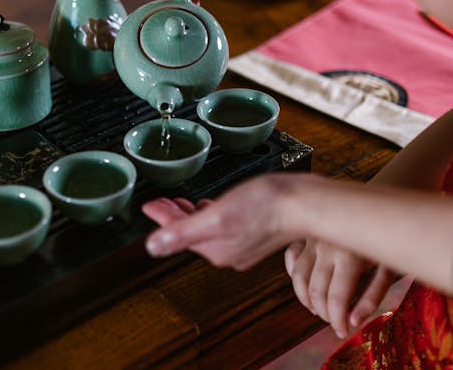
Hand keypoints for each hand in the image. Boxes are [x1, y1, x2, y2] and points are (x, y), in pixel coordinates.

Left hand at [143, 174, 291, 268]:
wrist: (303, 203)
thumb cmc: (266, 207)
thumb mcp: (216, 217)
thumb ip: (182, 232)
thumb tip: (151, 246)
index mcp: (216, 249)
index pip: (178, 234)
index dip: (161, 216)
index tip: (149, 204)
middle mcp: (228, 250)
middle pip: (192, 233)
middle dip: (175, 217)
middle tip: (162, 202)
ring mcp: (244, 242)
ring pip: (208, 229)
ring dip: (192, 215)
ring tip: (182, 202)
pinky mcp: (257, 231)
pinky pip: (225, 224)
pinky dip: (213, 213)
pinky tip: (215, 204)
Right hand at [285, 239, 403, 338]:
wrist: (376, 203)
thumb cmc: (386, 236)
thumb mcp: (388, 267)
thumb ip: (372, 296)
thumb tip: (354, 322)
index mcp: (349, 256)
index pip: (335, 299)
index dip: (337, 321)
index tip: (343, 332)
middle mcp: (326, 247)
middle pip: (315, 291)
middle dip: (324, 313)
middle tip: (335, 322)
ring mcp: (313, 239)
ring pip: (298, 277)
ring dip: (306, 299)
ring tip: (319, 309)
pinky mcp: (306, 233)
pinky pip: (291, 256)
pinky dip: (294, 273)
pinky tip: (307, 283)